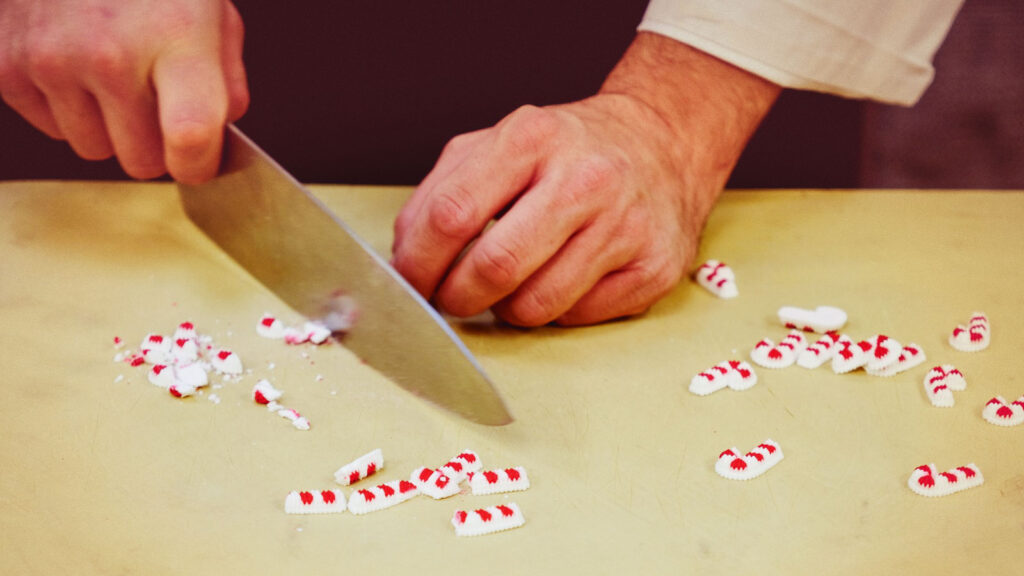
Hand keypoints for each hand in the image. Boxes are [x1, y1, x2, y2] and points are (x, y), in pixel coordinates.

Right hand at [0, 0, 247, 183]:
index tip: (199, 161)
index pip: (190, 137)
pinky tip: (77, 64)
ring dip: (108, 126)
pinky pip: (51, 127)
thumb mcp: (214, 16)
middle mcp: (111, 53)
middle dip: (154, 144)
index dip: (199, 164)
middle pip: (141, 161)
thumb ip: (226, 83)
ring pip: (94, 150)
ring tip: (112, 74)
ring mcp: (52, 60)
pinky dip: (67, 106)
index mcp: (176, 38)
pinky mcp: (8, 65)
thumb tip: (217, 137)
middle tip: (155, 103)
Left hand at [392, 33, 778, 325]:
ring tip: (511, 284)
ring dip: (506, 308)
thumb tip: (405, 256)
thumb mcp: (500, 143)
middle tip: (450, 298)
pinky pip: (576, 318)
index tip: (408, 283)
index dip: (417, 262)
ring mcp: (625, 226)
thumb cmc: (567, 152)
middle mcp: (584, 179)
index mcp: (531, 139)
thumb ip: (443, 190)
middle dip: (456, 298)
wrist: (662, 144)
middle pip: (494, 268)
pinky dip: (554, 311)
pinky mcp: (653, 268)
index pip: (451, 215)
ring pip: (535, 306)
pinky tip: (561, 279)